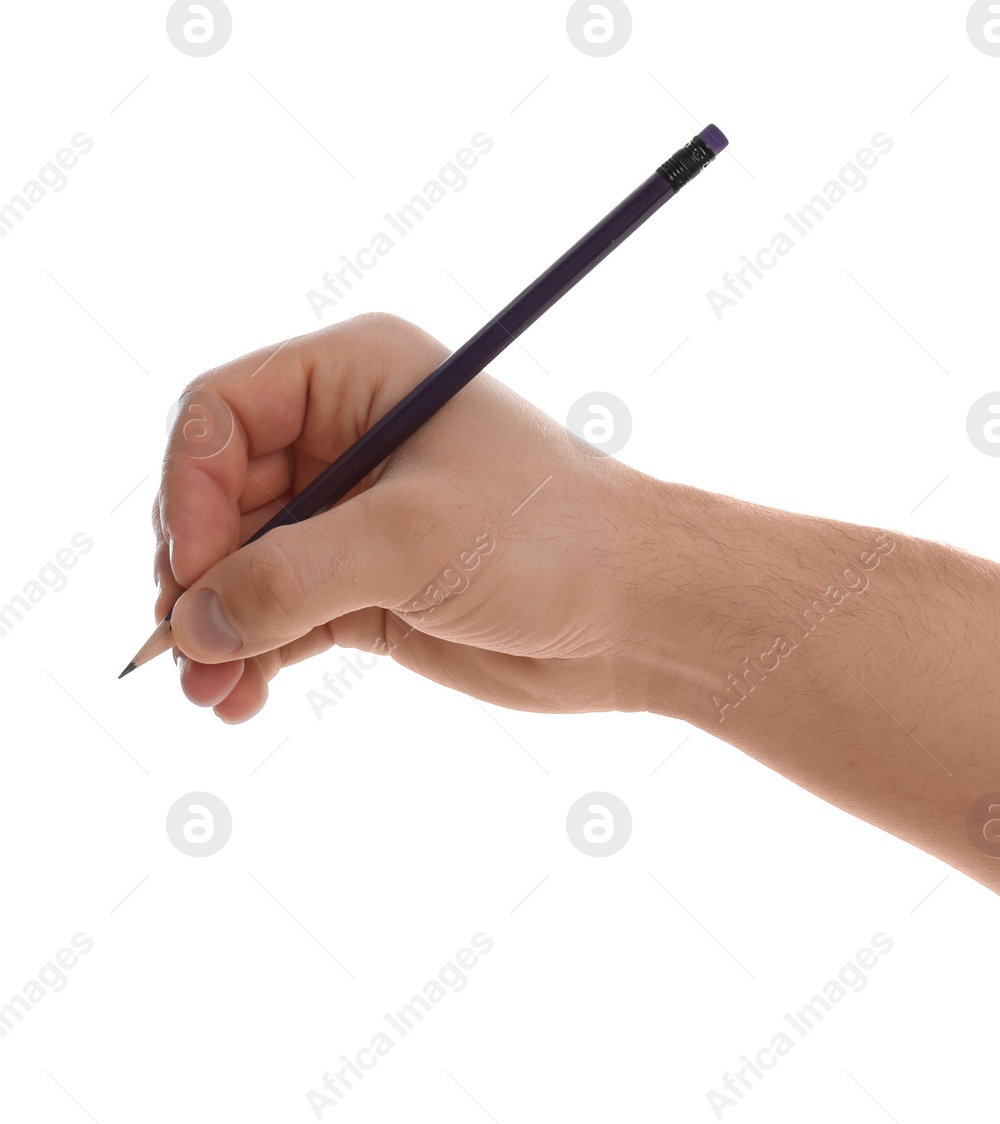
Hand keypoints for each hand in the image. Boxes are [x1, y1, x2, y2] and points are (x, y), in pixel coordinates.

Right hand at [154, 313, 667, 721]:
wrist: (641, 612)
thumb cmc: (549, 540)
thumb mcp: (411, 541)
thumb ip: (291, 579)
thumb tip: (190, 627)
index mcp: (358, 377)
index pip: (222, 412)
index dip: (190, 489)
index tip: (194, 568)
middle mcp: (345, 439)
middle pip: (219, 496)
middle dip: (197, 574)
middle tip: (189, 646)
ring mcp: (352, 518)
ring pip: (241, 567)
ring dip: (215, 630)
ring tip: (210, 693)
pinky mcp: (364, 589)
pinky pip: (276, 617)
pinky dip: (251, 656)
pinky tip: (238, 701)